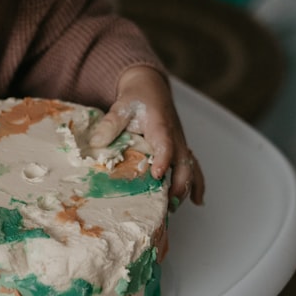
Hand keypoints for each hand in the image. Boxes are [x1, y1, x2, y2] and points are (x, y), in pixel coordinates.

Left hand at [89, 66, 204, 207]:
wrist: (151, 88)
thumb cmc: (137, 98)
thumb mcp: (121, 106)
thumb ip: (110, 123)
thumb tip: (97, 143)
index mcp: (160, 126)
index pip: (165, 145)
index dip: (163, 160)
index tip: (157, 175)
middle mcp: (175, 137)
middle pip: (184, 163)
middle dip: (178, 184)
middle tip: (166, 203)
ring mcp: (180, 144)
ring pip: (191, 168)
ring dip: (186, 188)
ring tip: (175, 207)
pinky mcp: (180, 149)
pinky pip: (193, 167)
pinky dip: (197, 184)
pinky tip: (198, 200)